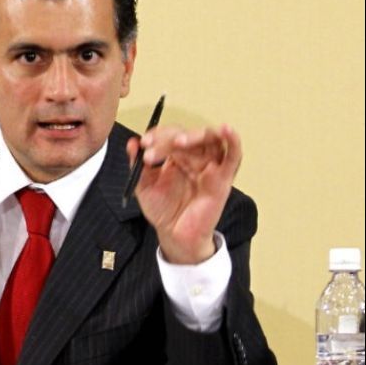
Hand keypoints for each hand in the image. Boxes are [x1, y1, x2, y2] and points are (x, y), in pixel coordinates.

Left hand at [125, 124, 241, 263]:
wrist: (174, 234)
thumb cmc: (162, 210)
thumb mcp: (144, 186)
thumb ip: (138, 164)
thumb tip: (132, 143)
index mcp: (176, 156)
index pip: (169, 135)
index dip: (157, 135)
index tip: (143, 143)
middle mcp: (194, 157)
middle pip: (187, 135)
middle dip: (168, 138)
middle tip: (152, 146)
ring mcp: (210, 165)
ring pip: (209, 139)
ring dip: (194, 135)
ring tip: (178, 142)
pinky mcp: (224, 177)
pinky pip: (233, 155)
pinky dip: (233, 140)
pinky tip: (227, 130)